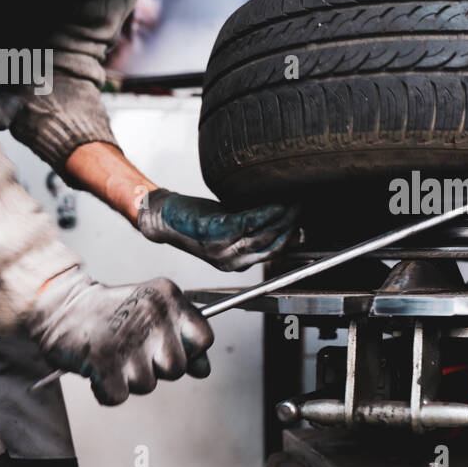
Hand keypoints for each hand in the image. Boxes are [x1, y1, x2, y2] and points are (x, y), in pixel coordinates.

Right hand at [26, 267, 212, 405]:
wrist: (62, 305)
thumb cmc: (109, 312)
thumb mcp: (152, 312)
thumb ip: (182, 338)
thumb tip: (204, 369)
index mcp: (169, 299)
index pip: (203, 339)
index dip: (189, 352)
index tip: (169, 349)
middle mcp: (153, 317)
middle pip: (176, 368)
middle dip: (156, 368)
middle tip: (133, 351)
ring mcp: (129, 341)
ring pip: (148, 385)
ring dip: (129, 378)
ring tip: (114, 355)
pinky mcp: (105, 362)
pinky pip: (119, 396)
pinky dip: (107, 390)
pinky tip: (99, 369)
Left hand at [137, 189, 297, 271]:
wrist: (164, 219)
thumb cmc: (194, 222)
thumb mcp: (227, 230)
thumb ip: (251, 229)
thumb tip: (279, 220)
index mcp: (237, 263)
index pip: (273, 253)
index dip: (292, 237)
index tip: (303, 221)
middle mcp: (232, 261)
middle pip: (273, 246)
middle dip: (292, 226)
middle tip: (303, 208)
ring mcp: (224, 248)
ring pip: (265, 236)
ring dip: (284, 218)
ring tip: (294, 203)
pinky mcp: (217, 232)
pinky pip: (250, 223)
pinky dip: (267, 213)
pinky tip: (276, 203)